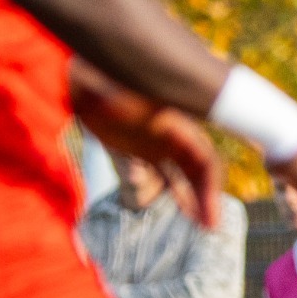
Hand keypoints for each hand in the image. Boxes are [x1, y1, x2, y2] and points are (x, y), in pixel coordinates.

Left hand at [70, 62, 223, 228]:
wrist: (86, 70)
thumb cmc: (98, 72)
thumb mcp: (105, 85)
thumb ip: (111, 94)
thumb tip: (112, 106)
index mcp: (172, 122)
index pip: (203, 159)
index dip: (210, 188)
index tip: (210, 216)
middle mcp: (172, 134)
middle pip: (198, 169)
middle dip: (207, 198)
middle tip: (210, 228)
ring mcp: (159, 142)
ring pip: (185, 174)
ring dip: (194, 197)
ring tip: (201, 225)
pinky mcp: (143, 148)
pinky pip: (164, 174)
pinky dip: (174, 191)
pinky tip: (181, 211)